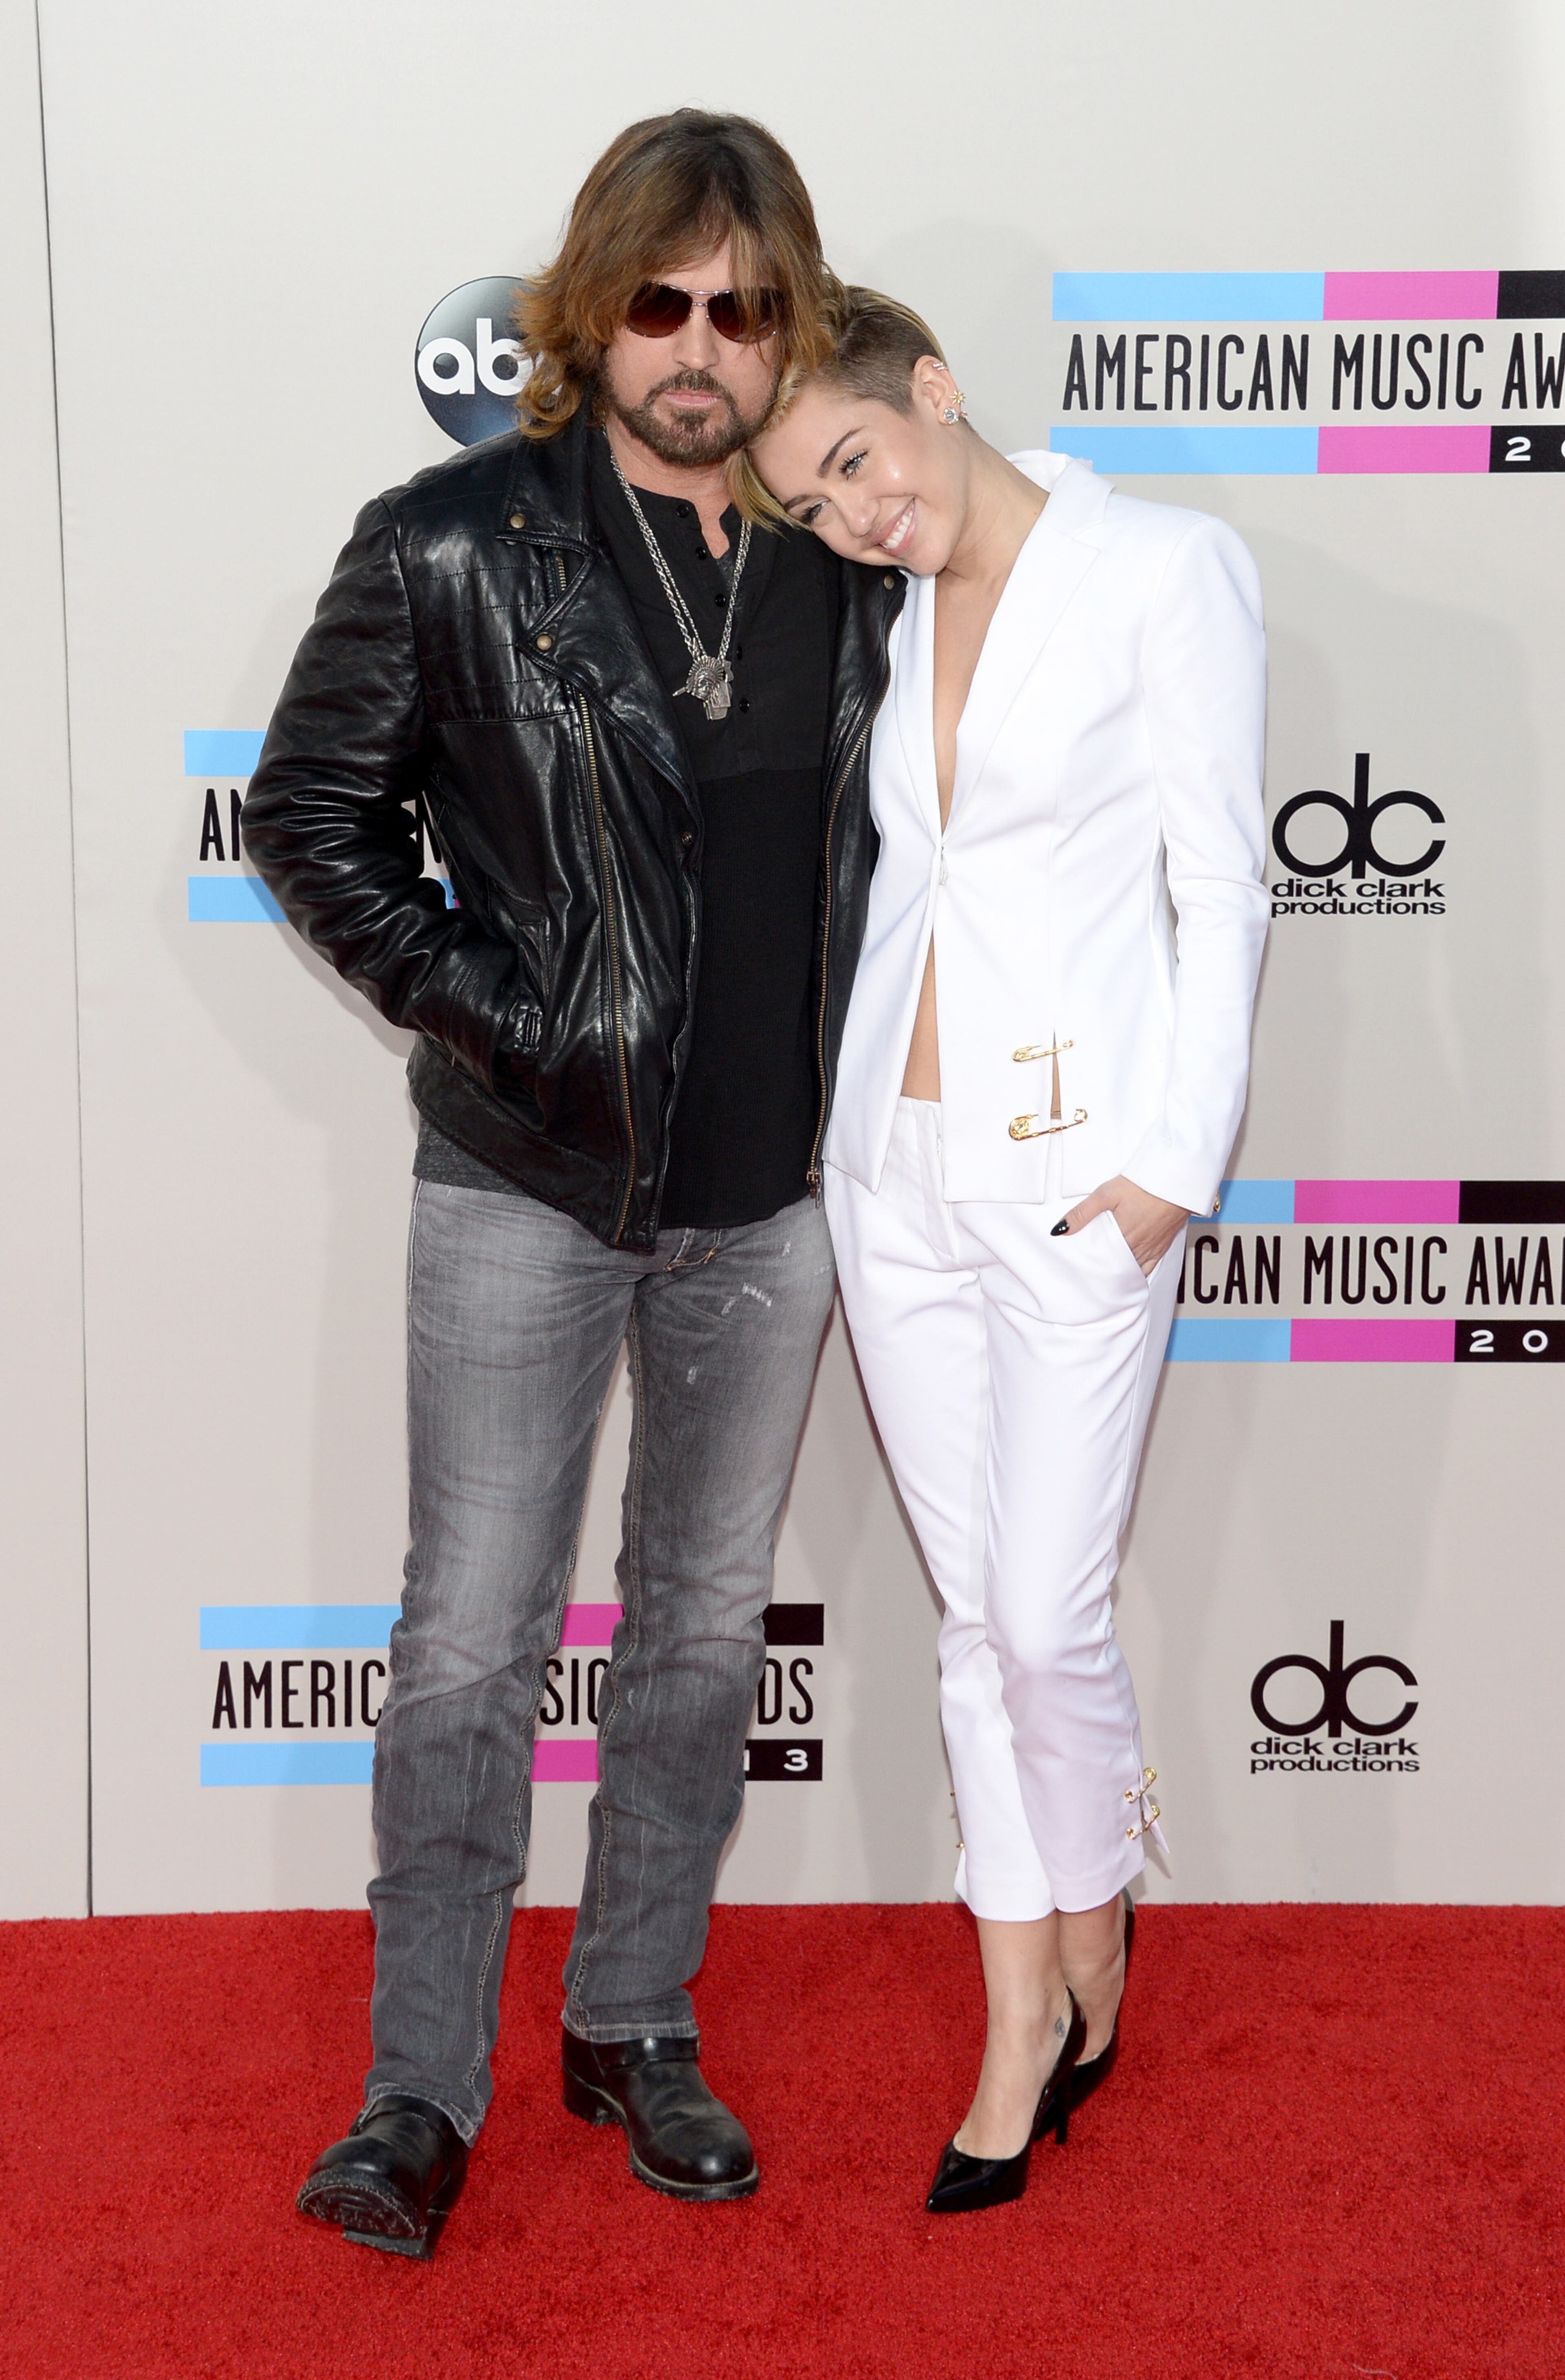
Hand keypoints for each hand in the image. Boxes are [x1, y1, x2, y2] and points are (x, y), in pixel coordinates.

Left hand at [1052, 1176, 1190, 1275]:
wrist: (1175, 1179)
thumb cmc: (1144, 1184)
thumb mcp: (1105, 1194)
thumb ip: (1082, 1213)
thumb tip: (1061, 1229)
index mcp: (1121, 1237)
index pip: (1101, 1262)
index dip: (1090, 1269)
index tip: (1079, 1272)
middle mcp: (1137, 1247)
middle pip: (1116, 1268)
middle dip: (1104, 1273)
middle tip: (1090, 1277)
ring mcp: (1152, 1248)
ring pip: (1132, 1270)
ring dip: (1120, 1274)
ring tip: (1106, 1278)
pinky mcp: (1163, 1245)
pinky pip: (1149, 1267)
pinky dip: (1138, 1273)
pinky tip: (1131, 1273)